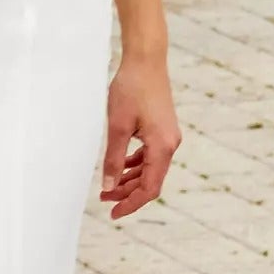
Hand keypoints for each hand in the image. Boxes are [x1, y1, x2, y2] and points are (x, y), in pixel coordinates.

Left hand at [100, 57, 180, 220]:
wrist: (146, 60)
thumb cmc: (131, 89)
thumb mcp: (117, 127)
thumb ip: (114, 160)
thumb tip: (108, 187)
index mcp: (162, 147)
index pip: (150, 188)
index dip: (131, 204)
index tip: (113, 213)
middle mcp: (170, 145)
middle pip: (151, 181)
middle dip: (128, 193)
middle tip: (103, 200)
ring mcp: (168, 137)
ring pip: (150, 169)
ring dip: (130, 180)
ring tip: (108, 187)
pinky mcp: (162, 129)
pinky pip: (150, 156)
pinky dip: (135, 165)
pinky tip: (120, 166)